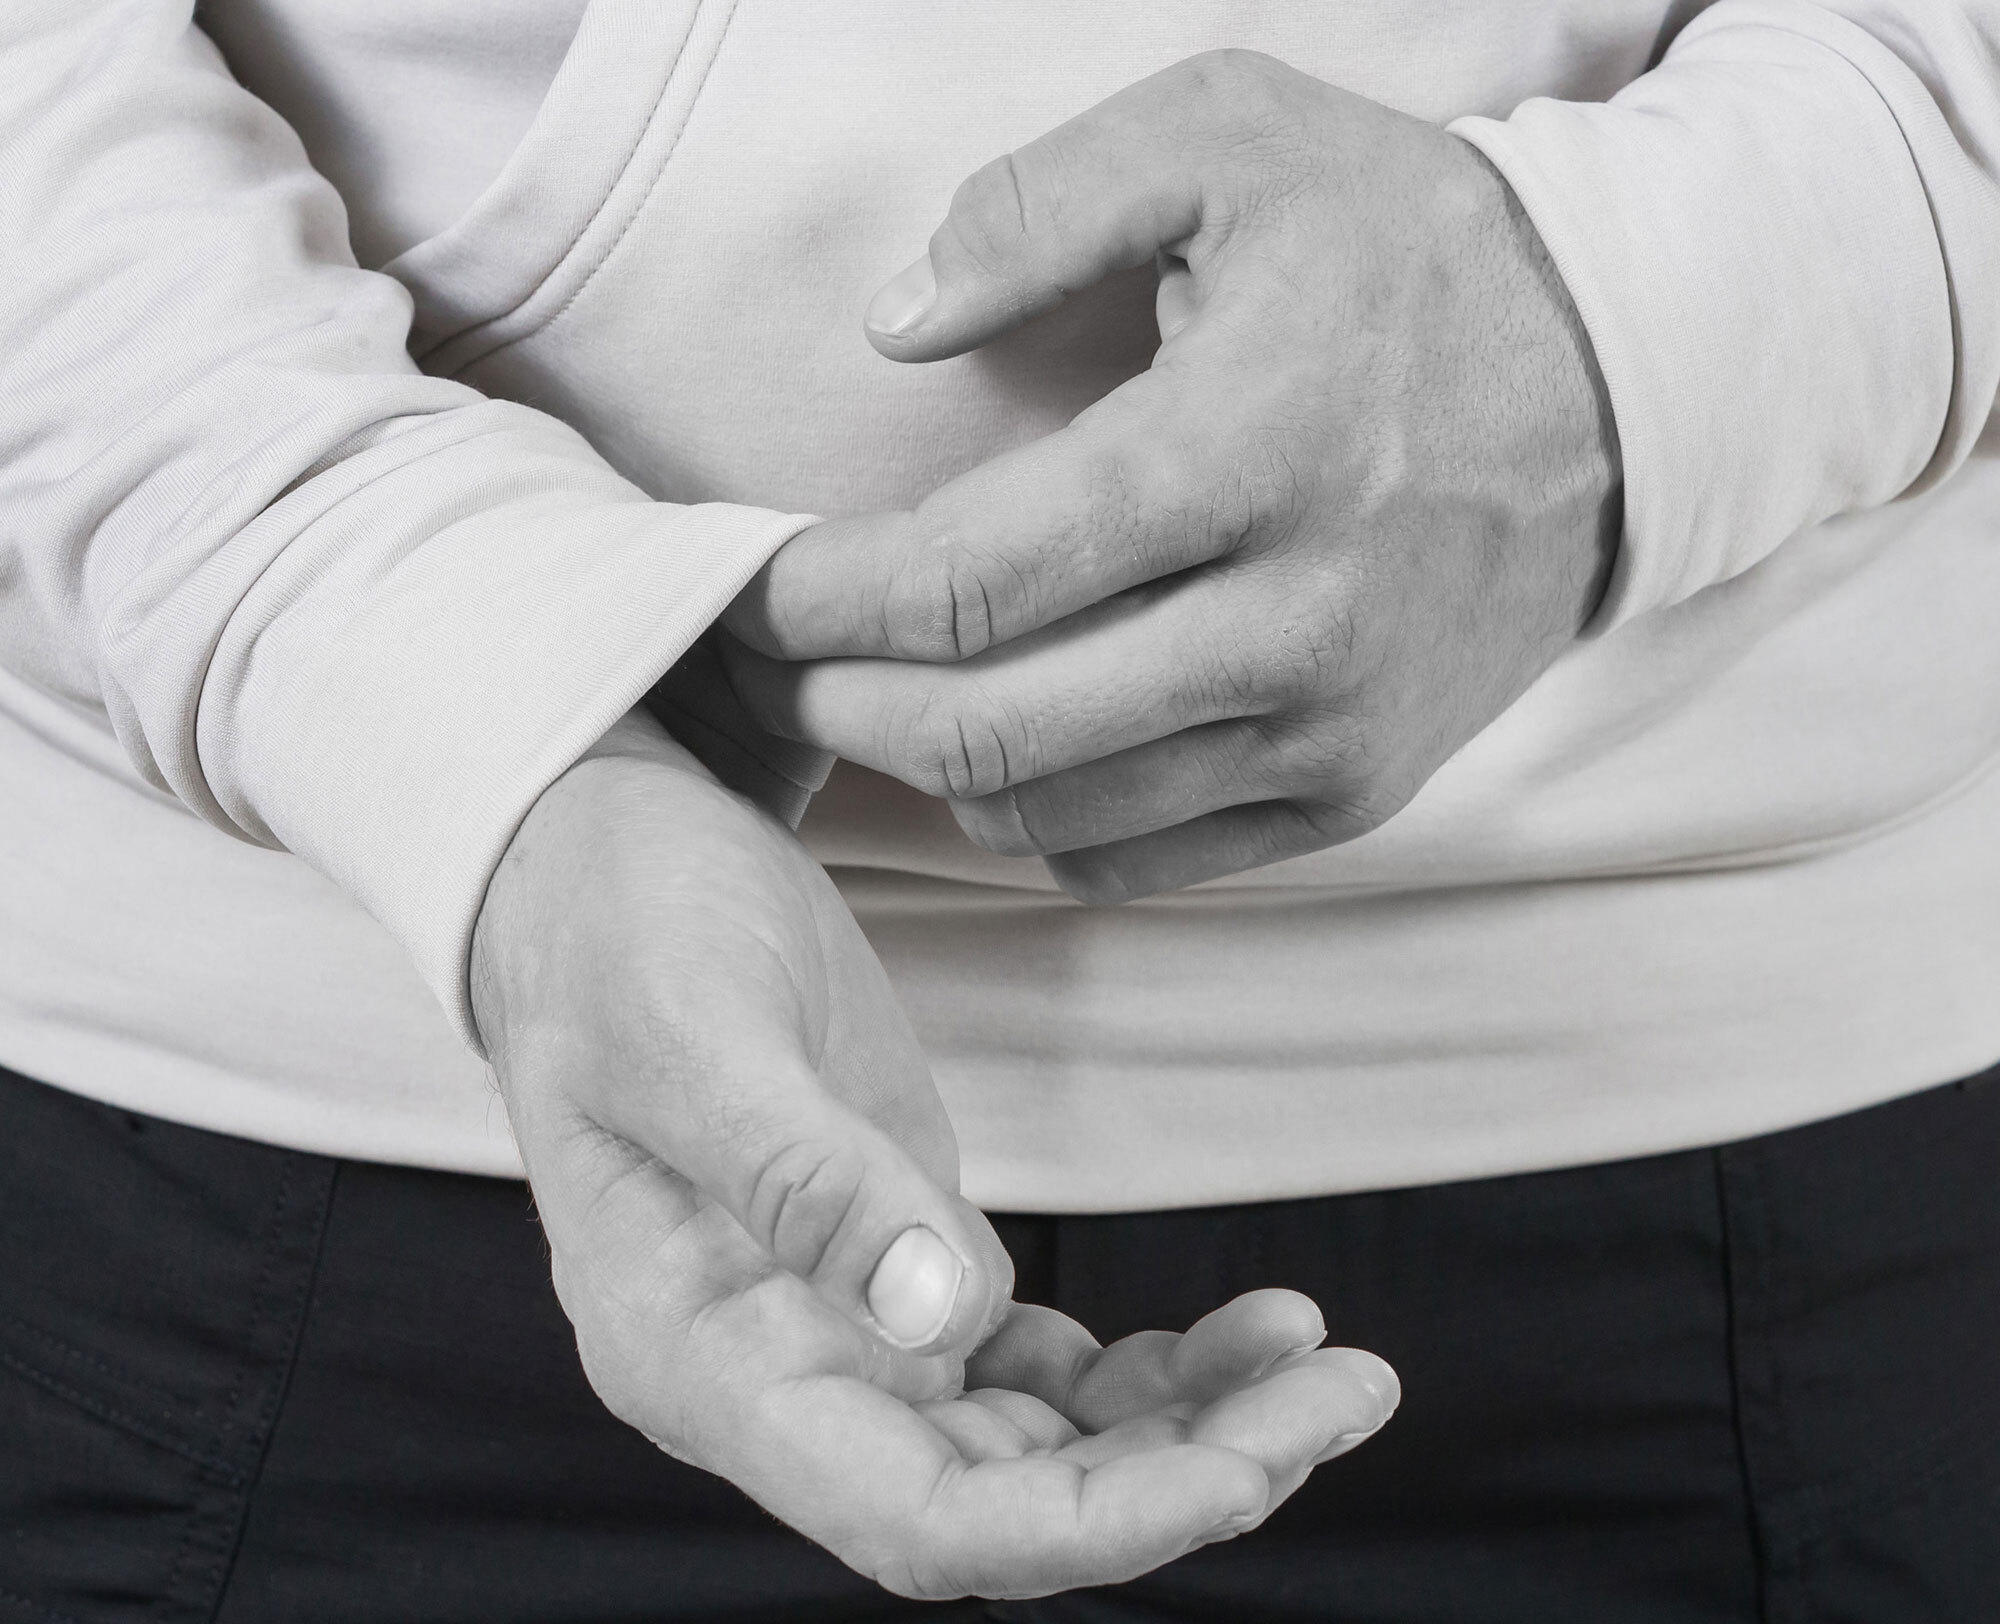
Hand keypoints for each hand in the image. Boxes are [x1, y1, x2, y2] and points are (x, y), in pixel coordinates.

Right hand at [473, 714, 1397, 1598]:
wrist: (597, 860)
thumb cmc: (616, 929)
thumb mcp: (690, 1028)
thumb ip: (801, 1178)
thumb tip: (948, 1316)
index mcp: (702, 1359)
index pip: (909, 1518)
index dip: (1083, 1530)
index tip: (1241, 1475)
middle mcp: (778, 1377)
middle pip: (1004, 1506)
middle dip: (1183, 1477)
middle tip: (1344, 1394)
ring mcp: (843, 1327)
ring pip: (1041, 1452)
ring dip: (1192, 1431)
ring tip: (1332, 1365)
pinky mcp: (899, 1259)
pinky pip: (1045, 1370)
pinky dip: (1157, 1370)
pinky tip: (1255, 1325)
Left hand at [723, 50, 1621, 898]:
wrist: (1619, 388)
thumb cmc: (1404, 249)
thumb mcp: (1231, 135)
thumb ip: (1041, 205)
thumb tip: (889, 329)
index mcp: (1242, 451)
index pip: (969, 580)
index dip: (819, 602)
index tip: (748, 585)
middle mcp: (1293, 622)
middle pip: (985, 732)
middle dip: (833, 707)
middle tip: (768, 661)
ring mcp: (1330, 728)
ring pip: (1047, 814)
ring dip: (920, 768)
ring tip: (860, 697)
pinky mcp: (1354, 788)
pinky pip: (1136, 856)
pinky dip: (1031, 816)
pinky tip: (998, 741)